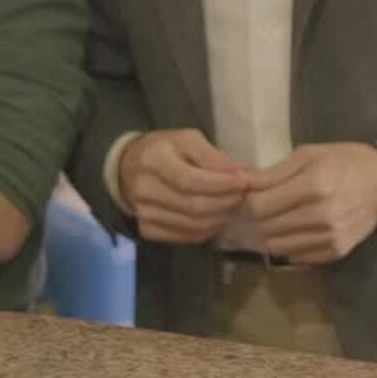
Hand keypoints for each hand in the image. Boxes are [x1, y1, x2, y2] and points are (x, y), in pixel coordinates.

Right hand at [117, 129, 249, 243]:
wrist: (131, 167)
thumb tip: (246, 175)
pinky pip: (184, 237)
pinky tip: (216, 218)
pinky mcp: (146, 229)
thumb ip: (215, 158)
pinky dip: (207, 230)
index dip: (221, 184)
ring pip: (191, 224)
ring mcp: (143, 212)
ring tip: (233, 206)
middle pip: (192, 205)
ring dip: (220, 217)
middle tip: (243, 195)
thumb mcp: (189, 140)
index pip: (189, 180)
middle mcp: (144, 188)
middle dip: (226, 202)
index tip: (244, 182)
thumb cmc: (167, 149)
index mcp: (154, 159)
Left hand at [246, 143, 376, 264]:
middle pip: (265, 228)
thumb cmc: (346, 161)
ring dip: (272, 233)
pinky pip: (296, 257)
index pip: (259, 206)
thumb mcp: (310, 154)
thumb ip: (274, 172)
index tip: (255, 194)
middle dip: (259, 217)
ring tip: (281, 218)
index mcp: (314, 186)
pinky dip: (290, 245)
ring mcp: (330, 237)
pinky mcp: (337, 251)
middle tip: (267, 206)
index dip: (250, 200)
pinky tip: (299, 229)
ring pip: (277, 247)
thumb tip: (242, 183)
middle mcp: (322, 215)